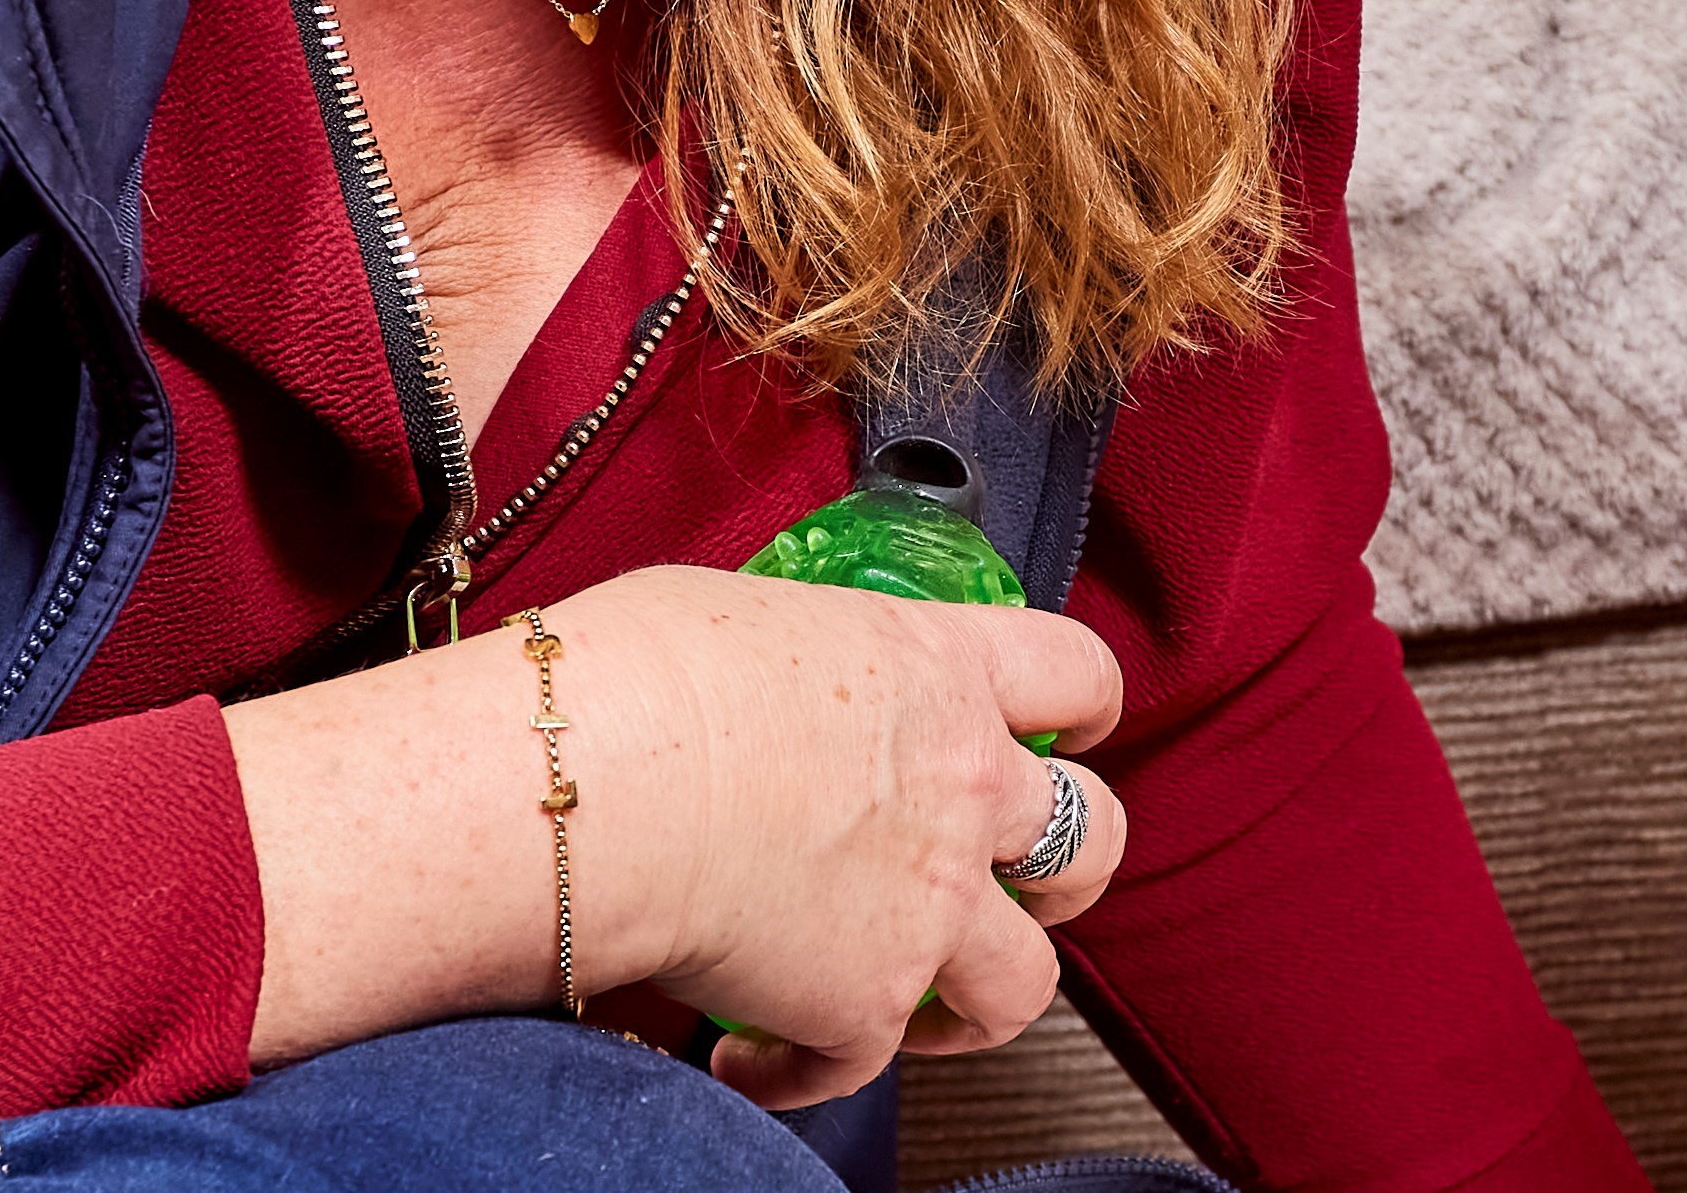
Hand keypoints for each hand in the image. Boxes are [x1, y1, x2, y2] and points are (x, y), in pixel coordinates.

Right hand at [226, 565, 1125, 1097]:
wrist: (597, 780)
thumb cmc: (637, 677)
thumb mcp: (740, 614)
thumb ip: (797, 658)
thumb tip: (758, 680)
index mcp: (940, 670)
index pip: (1073, 673)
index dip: (1085, 707)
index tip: (1074, 729)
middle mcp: (963, 787)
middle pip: (1089, 840)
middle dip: (1066, 870)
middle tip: (1018, 884)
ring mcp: (930, 905)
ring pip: (1024, 981)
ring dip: (980, 1000)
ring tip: (925, 1009)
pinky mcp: (863, 1005)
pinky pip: (858, 1067)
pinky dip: (804, 1072)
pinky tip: (751, 1058)